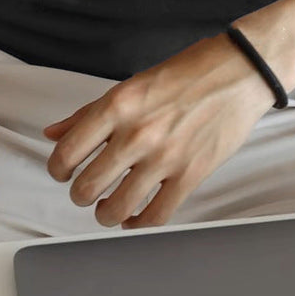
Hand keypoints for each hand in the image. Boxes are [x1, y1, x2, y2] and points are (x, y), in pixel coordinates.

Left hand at [43, 32, 277, 229]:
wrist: (239, 72)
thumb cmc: (188, 72)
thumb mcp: (132, 84)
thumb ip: (90, 112)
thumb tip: (55, 133)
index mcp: (118, 104)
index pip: (68, 152)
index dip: (58, 169)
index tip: (63, 172)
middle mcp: (137, 132)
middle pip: (86, 187)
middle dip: (81, 194)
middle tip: (87, 190)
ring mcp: (165, 157)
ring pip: (116, 209)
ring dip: (105, 214)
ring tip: (107, 207)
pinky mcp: (191, 174)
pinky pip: (155, 216)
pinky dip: (139, 223)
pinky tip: (135, 216)